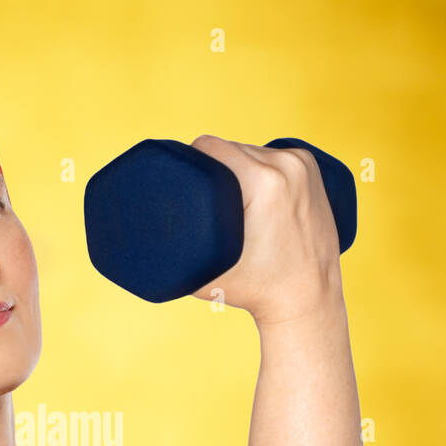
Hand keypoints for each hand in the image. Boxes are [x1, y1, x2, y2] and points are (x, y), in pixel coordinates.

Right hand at [188, 135, 344, 324]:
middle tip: (204, 195)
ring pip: (254, 149)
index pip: (211, 146)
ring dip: (238, 165)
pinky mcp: (314, 167)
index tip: (180, 174)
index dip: (189, 156)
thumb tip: (131, 245)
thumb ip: (169, 261)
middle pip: (232, 147)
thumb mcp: (206, 275)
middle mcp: (287, 166)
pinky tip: (252, 180)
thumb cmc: (256, 291)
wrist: (309, 299)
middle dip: (215, 167)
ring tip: (228, 193)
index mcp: (264, 182)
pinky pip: (275, 153)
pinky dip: (262, 163)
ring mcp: (304, 164)